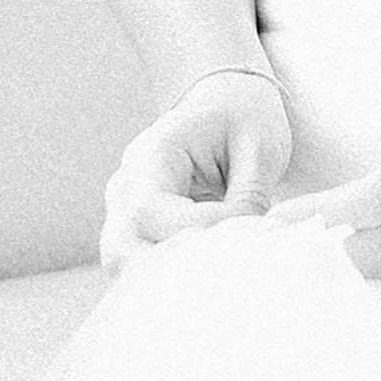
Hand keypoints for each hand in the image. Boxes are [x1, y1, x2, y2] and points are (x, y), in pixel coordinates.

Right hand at [101, 70, 293, 274]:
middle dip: (172, 268)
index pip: (151, 211)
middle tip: (228, 266)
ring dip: (171, 277)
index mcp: (151, 154)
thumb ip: (250, 196)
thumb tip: (246, 243)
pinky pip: (141, 268)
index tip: (244, 231)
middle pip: (121, 249)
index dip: (195, 231)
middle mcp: (125, 187)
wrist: (228, 104)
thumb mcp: (260, 146)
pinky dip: (172, 276)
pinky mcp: (136, 234)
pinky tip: (213, 270)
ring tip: (222, 269)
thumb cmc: (244, 118)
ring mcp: (124, 213)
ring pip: (125, 267)